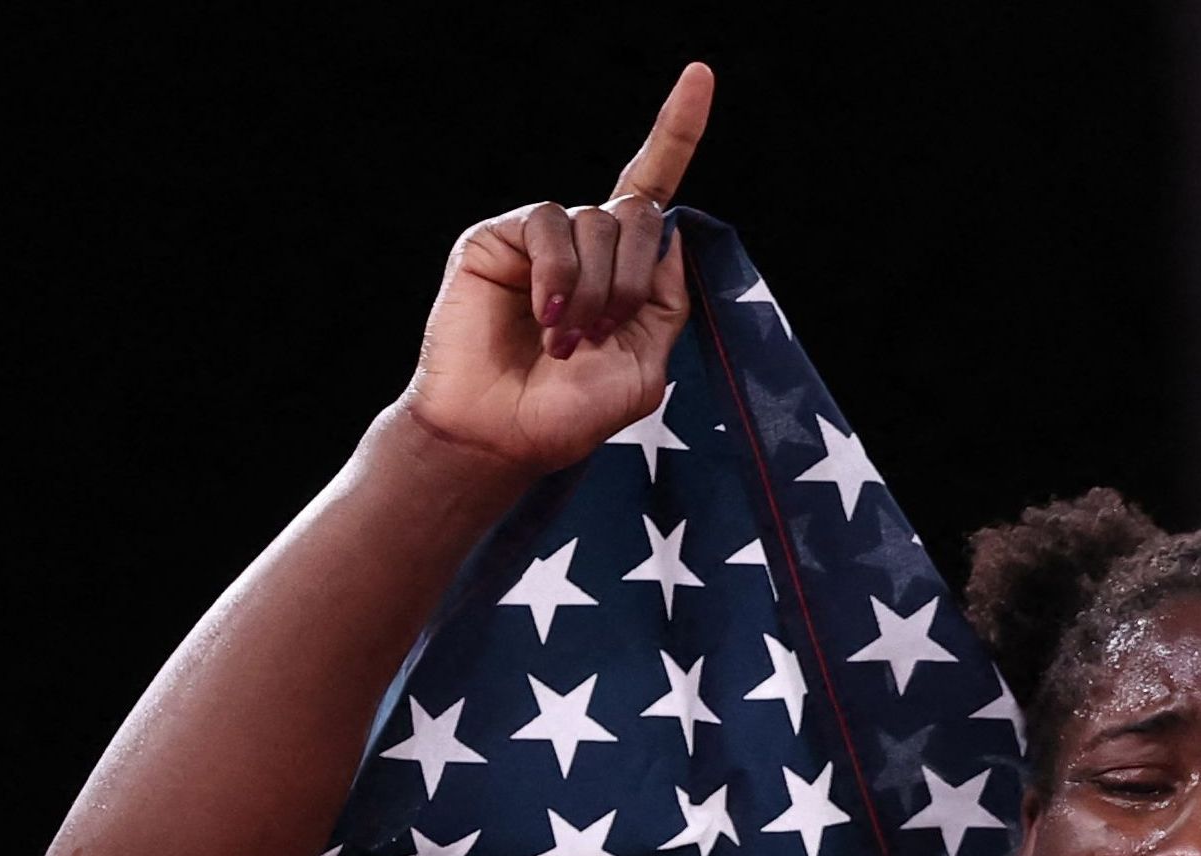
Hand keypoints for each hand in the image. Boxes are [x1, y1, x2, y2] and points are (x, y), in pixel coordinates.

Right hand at [397, 62, 712, 474]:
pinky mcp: (499, 237)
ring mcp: (541, 239)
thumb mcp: (644, 367)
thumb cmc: (568, 412)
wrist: (501, 434)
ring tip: (566, 340)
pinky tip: (546, 316)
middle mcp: (584, 244)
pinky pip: (550, 226)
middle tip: (604, 332)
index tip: (701, 75)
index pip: (654, 188)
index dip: (678, 130)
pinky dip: (558, 274)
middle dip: (633, 277)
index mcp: (624, 269)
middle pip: (638, 211)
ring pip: (596, 222)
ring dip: (595, 289)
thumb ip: (666, 303)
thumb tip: (669, 234)